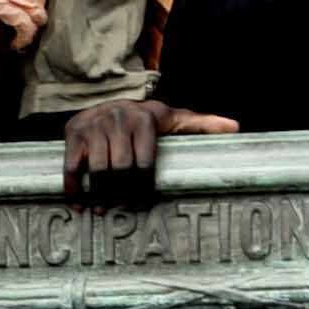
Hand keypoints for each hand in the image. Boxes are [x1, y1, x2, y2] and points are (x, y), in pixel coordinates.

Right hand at [58, 95, 239, 208]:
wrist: (108, 100)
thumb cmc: (147, 120)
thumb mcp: (175, 119)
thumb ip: (203, 125)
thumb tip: (235, 128)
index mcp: (146, 118)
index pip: (145, 164)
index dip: (143, 189)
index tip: (143, 204)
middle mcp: (119, 118)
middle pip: (121, 170)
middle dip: (122, 194)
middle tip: (124, 209)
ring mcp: (94, 124)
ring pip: (98, 171)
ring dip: (100, 196)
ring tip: (105, 209)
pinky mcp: (74, 131)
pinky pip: (72, 166)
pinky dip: (74, 189)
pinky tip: (81, 204)